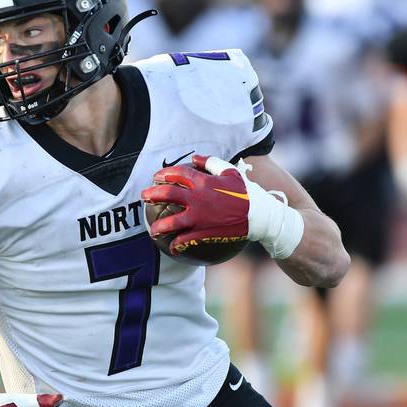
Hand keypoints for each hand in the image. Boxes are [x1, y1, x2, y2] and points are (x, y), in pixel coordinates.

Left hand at [142, 155, 302, 258]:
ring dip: (159, 226)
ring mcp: (200, 217)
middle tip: (144, 197)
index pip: (177, 174)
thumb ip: (211, 163)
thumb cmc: (247, 192)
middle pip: (168, 195)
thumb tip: (195, 158)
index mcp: (204, 182)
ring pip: (172, 221)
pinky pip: (186, 240)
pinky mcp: (205, 233)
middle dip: (152, 195)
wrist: (261, 216)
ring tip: (153, 229)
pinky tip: (172, 249)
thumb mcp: (231, 172)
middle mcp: (198, 199)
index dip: (164, 174)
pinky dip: (177, 245)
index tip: (156, 177)